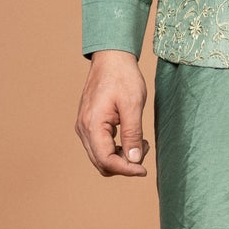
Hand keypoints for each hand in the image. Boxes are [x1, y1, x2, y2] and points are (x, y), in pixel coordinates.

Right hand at [75, 50, 148, 176]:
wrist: (111, 58)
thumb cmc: (122, 77)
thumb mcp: (133, 105)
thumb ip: (132, 134)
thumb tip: (134, 160)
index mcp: (93, 125)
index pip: (107, 161)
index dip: (126, 169)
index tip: (144, 169)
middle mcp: (84, 129)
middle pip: (102, 163)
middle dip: (125, 164)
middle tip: (144, 148)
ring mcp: (84, 127)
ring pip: (101, 157)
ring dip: (121, 157)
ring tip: (140, 141)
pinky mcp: (89, 124)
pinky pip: (100, 146)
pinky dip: (116, 148)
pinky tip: (131, 137)